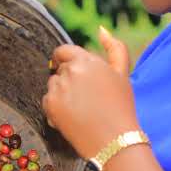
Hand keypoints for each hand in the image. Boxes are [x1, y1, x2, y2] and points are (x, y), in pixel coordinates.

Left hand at [42, 26, 140, 158]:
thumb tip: (101, 29)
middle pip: (59, 70)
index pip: (63, 51)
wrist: (114, 140)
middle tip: (86, 98)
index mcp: (86, 60)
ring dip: (61, 94)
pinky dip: (55, 109)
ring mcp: (58, 89)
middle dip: (69, 81)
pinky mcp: (51, 106)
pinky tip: (73, 117)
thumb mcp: (122, 73)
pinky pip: (47, 101)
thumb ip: (114, 48)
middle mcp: (70, 71)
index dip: (65, 60)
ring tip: (81, 109)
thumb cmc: (121, 106)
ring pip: (53, 86)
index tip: (70, 70)